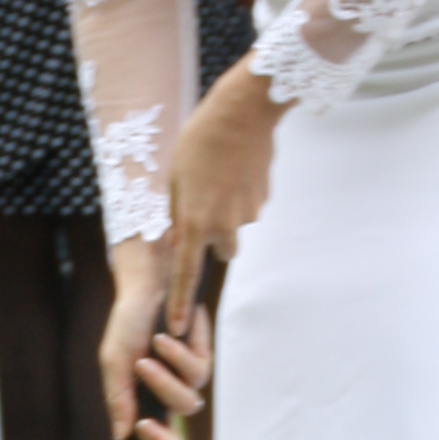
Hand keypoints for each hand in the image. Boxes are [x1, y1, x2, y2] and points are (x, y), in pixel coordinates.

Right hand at [100, 241, 212, 439]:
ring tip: (149, 355)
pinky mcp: (203, 359)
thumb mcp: (114, 361)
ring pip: (187, 403)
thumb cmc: (128, 323)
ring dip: (165, 380)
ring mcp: (184, 382)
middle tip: (145, 427)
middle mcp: (162, 400)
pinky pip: (199, 371)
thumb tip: (121, 437)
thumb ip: (119, 398)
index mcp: (137, 406)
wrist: (149, 283)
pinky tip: (165, 335)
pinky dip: (178, 354)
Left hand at [164, 56, 279, 315]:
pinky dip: (241, 194)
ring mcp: (247, 213)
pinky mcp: (263, 199)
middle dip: (213, 237)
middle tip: (205, 203)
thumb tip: (182, 239)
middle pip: (220, 250)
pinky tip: (235, 168)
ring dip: (227, 212)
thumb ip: (178, 214)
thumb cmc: (199, 140)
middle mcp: (223, 224)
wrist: (243, 112)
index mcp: (194, 221)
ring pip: (235, 226)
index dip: (181, 303)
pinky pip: (248, 205)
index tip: (178, 327)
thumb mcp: (175, 178)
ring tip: (220, 177)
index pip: (186, 274)